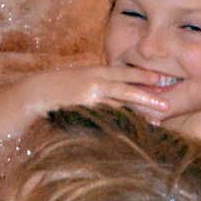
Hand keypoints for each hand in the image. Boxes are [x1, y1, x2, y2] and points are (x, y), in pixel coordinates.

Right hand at [43, 64, 177, 118]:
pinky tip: (133, 129)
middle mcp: (94, 82)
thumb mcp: (79, 77)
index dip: (142, 75)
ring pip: (120, 106)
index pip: (123, 72)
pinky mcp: (83, 112)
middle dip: (148, 96)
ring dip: (139, 114)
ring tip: (157, 121)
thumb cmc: (57, 86)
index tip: (159, 79)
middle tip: (166, 103)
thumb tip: (115, 87)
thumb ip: (97, 81)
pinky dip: (121, 123)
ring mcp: (89, 98)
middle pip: (127, 89)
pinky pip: (106, 118)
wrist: (34, 93)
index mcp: (95, 71)